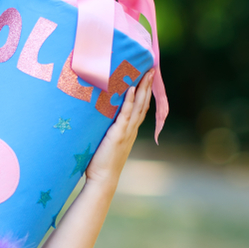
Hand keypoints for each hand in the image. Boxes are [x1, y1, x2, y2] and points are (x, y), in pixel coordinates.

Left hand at [85, 69, 153, 189]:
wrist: (103, 178)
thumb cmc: (100, 162)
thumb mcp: (105, 142)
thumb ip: (105, 131)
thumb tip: (96, 119)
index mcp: (129, 130)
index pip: (139, 108)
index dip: (144, 93)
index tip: (147, 78)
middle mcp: (131, 129)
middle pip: (143, 103)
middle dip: (147, 86)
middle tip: (152, 69)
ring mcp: (126, 131)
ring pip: (138, 106)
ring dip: (142, 88)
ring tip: (146, 73)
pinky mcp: (118, 134)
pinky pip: (125, 114)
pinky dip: (129, 101)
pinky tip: (131, 88)